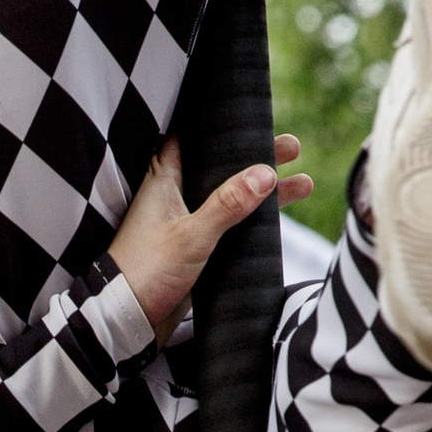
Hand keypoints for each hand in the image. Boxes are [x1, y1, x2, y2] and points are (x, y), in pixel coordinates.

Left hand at [107, 136, 312, 343]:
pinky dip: (253, 219)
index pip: (194, 136)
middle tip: (293, 147)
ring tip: (302, 184)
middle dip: (256, 156)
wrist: (128, 319)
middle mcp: (175, 194)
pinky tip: (279, 220)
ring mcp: (186, 220)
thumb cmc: (148, 270)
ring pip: (230, 196)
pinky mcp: (196, 246)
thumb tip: (264, 173)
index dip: (222, 124)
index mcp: (165, 178)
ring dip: (261, 191)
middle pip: (221, 165)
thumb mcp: (192, 235)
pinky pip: (230, 225)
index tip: (252, 112)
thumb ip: (227, 204)